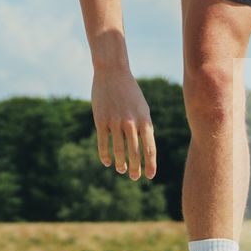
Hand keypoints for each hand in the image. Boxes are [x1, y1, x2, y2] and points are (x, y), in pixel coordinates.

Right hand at [91, 65, 156, 179]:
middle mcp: (131, 122)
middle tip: (134, 177)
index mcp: (145, 120)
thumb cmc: (130, 92)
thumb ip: (145, 126)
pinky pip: (103, 143)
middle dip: (135, 168)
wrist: (112, 72)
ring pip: (119, 150)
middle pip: (134, 152)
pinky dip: (105, 155)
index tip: (150, 176)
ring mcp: (115, 122)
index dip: (150, 164)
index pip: (150, 148)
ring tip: (121, 170)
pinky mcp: (101, 120)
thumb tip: (146, 148)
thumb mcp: (143, 108)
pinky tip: (107, 162)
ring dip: (120, 163)